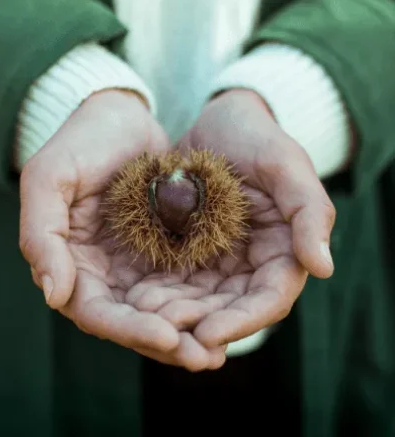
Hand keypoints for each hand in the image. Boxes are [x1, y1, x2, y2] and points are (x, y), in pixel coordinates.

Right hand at [19, 90, 225, 370]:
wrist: (121, 117)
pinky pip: (184, 285)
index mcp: (73, 262)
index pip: (96, 311)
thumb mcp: (49, 177)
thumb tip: (54, 295)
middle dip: (167, 342)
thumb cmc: (81, 142)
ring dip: (189, 333)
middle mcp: (105, 272)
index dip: (127, 328)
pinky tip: (228, 314)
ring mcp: (137, 264)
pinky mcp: (165, 252)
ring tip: (221, 350)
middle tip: (204, 358)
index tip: (166, 336)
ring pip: (161, 311)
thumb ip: (41, 234)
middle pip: (133, 321)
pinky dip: (202, 303)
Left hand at [154, 88, 334, 348]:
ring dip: (172, 315)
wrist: (219, 122)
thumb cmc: (258, 138)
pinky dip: (158, 292)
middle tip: (163, 334)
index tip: (207, 333)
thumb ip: (310, 211)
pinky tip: (134, 298)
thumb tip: (324, 268)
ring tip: (142, 319)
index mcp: (282, 251)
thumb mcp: (287, 164)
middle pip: (228, 309)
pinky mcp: (188, 250)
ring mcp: (217, 259)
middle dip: (198, 325)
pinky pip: (173, 280)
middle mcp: (249, 264)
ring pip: (197, 301)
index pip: (268, 300)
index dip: (242, 322)